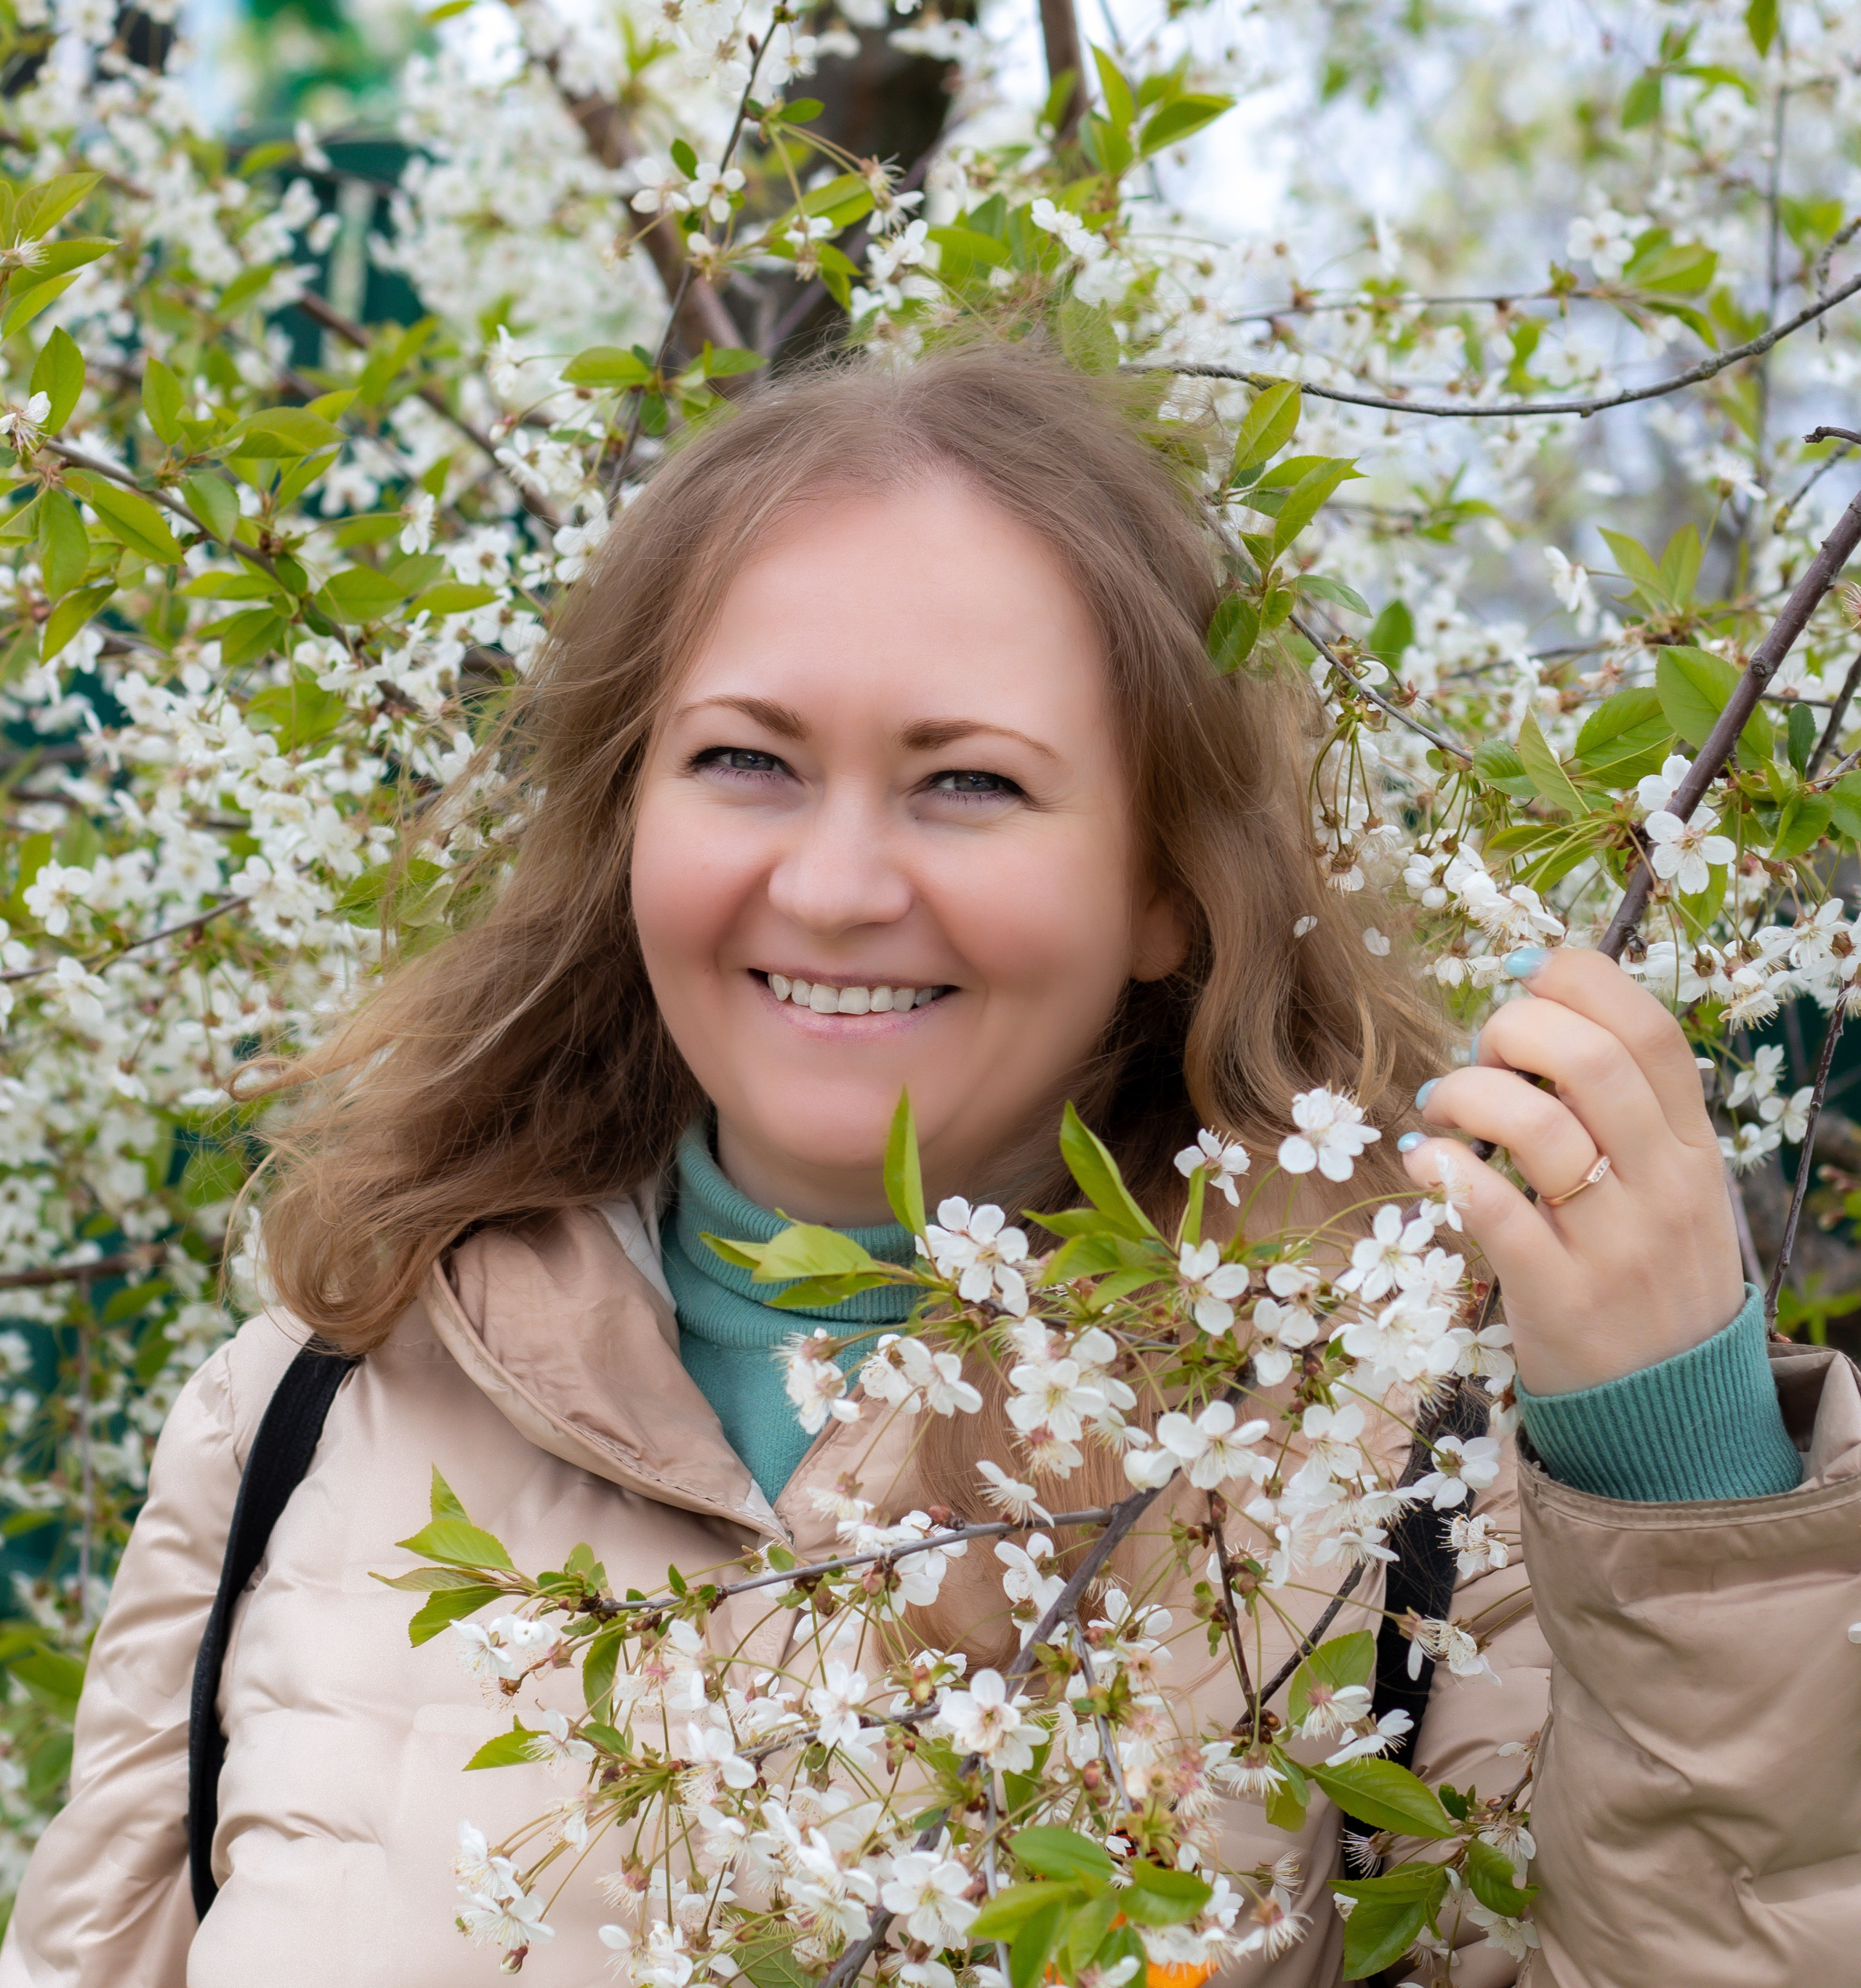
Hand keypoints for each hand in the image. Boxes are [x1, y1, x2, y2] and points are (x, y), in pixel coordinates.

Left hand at [1398, 946, 1745, 1395]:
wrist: (1667, 1410)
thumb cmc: (1643, 1274)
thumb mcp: (1664, 1186)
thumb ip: (1621, 1110)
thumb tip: (1535, 1011)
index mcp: (1691, 1145)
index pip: (1648, 1028)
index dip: (1575, 980)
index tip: (1519, 979)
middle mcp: (1663, 1185)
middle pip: (1591, 1059)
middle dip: (1512, 1030)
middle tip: (1478, 1056)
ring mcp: (1615, 1243)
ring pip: (1536, 1126)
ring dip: (1465, 1095)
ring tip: (1440, 1111)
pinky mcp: (1559, 1296)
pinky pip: (1495, 1209)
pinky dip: (1444, 1169)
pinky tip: (1424, 1161)